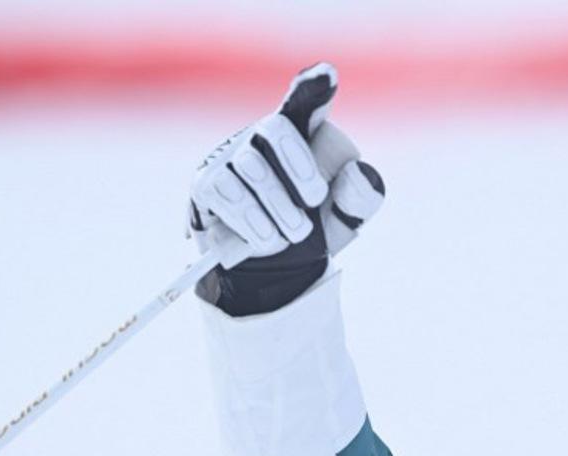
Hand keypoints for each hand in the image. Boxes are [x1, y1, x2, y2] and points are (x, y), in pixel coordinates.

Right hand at [189, 62, 384, 315]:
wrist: (271, 271)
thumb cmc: (311, 230)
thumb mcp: (344, 220)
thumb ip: (361, 197)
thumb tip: (361, 171)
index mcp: (302, 134)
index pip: (305, 101)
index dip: (314, 86)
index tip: (327, 73)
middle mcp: (261, 135)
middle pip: (276, 127)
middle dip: (301, 169)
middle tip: (314, 203)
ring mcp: (230, 155)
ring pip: (252, 166)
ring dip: (280, 207)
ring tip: (294, 233)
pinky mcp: (206, 183)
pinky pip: (227, 193)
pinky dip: (253, 222)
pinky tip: (265, 238)